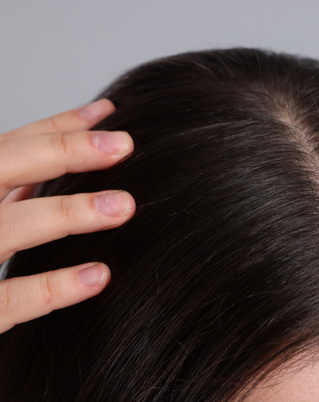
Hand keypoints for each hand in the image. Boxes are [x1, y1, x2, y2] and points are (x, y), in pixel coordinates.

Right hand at [0, 99, 134, 333]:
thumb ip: (30, 171)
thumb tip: (94, 117)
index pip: (9, 147)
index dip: (57, 128)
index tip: (110, 116)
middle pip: (1, 169)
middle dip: (61, 152)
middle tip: (123, 146)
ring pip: (9, 227)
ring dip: (67, 213)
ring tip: (123, 206)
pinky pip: (9, 299)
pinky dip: (52, 287)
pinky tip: (99, 275)